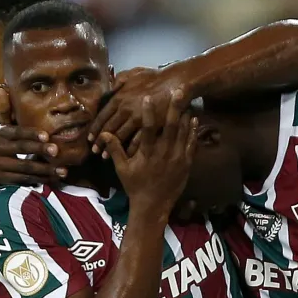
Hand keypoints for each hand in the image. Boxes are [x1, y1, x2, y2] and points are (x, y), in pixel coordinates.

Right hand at [0, 88, 66, 191]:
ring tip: (63, 171)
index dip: (31, 134)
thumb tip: (0, 88)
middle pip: (21, 150)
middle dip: (40, 151)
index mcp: (0, 134)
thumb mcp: (1, 129)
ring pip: (24, 168)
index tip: (46, 136)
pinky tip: (52, 180)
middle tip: (57, 151)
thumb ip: (5, 111)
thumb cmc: (0, 146)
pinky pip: (22, 181)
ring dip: (45, 170)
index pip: (17, 132)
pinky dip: (38, 181)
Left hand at [89, 66, 192, 157]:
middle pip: (108, 128)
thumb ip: (119, 80)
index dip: (95, 128)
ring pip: (120, 136)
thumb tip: (110, 87)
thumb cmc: (154, 77)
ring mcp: (137, 119)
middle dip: (100, 141)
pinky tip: (125, 156)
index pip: (102, 116)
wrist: (175, 82)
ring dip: (111, 147)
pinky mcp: (150, 126)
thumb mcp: (133, 73)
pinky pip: (136, 141)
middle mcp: (125, 109)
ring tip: (105, 156)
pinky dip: (128, 150)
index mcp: (119, 98)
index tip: (90, 137)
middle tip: (94, 150)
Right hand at [100, 89, 197, 219]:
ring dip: (185, 115)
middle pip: (170, 126)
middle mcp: (163, 153)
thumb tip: (103, 134)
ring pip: (183, 132)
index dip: (147, 112)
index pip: (146, 128)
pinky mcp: (185, 164)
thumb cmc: (135, 186)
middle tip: (177, 91)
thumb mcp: (122, 169)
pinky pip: (191, 144)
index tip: (147, 97)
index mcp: (146, 153)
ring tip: (188, 99)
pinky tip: (194, 119)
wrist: (153, 206)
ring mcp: (176, 158)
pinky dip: (193, 131)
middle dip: (174, 107)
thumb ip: (115, 150)